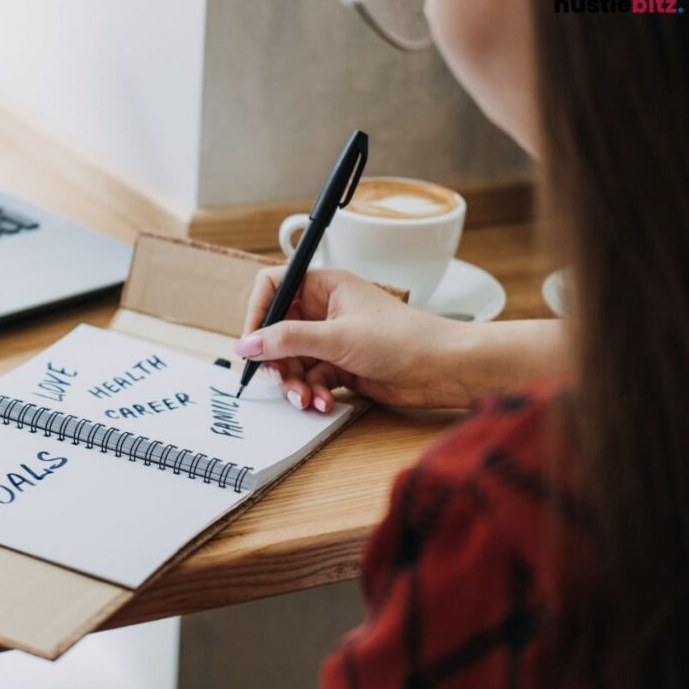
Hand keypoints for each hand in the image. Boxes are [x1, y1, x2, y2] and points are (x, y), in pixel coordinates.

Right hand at [235, 267, 567, 411]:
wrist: (444, 369)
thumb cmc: (402, 338)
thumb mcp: (337, 337)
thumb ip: (287, 340)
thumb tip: (244, 345)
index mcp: (324, 285)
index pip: (273, 286)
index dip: (257, 312)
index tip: (250, 343)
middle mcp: (325, 309)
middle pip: (278, 330)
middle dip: (276, 359)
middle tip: (279, 379)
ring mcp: (332, 338)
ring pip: (293, 360)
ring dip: (294, 383)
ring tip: (306, 399)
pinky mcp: (341, 365)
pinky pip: (311, 378)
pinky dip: (313, 392)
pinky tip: (323, 404)